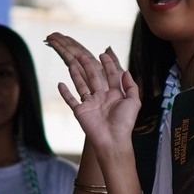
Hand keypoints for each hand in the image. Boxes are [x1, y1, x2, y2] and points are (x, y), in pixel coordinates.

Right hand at [48, 33, 142, 153]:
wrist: (113, 140)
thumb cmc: (124, 123)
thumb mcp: (133, 102)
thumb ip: (131, 86)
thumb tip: (126, 71)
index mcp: (114, 94)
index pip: (110, 75)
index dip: (108, 64)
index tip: (103, 53)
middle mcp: (101, 97)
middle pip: (93, 77)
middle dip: (89, 64)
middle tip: (83, 54)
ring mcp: (90, 104)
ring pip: (81, 85)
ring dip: (76, 74)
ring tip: (71, 62)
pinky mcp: (80, 111)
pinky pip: (71, 100)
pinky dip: (65, 92)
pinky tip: (60, 84)